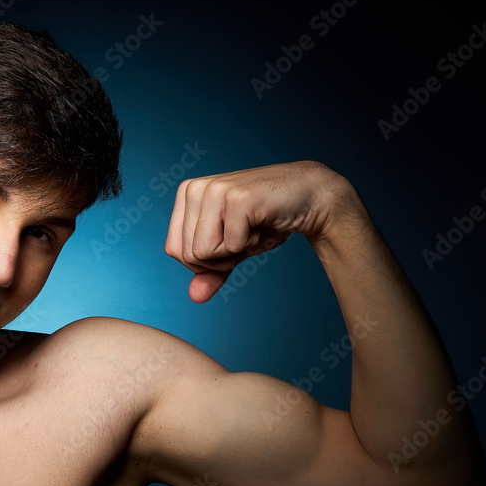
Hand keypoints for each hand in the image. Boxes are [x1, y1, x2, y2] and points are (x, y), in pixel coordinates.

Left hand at [164, 160, 351, 301]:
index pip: (174, 250)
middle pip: (187, 255)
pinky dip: (251, 244)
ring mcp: (214, 190)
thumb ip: (210, 271)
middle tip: (244, 235)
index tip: (229, 240)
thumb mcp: (233, 249)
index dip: (203, 260)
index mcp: (186, 194)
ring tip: (252, 228)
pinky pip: (230, 246)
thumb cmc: (268, 221)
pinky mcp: (236, 199)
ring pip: (202, 253)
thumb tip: (194, 297)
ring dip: (234, 252)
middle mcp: (194, 188)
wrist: (311, 198)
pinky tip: (263, 222)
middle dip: (220, 258)